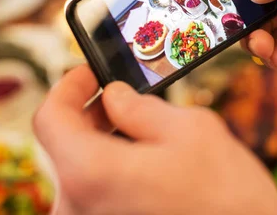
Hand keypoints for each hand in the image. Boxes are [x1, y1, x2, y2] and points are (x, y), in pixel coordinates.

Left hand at [34, 66, 276, 214]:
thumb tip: (115, 97)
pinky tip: (146, 163)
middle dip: (92, 114)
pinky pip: (96, 194)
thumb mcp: (191, 130)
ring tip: (143, 129)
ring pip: (81, 170)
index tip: (90, 74)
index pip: (49, 118)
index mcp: (90, 172)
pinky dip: (113, 170)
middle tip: (123, 97)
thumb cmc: (227, 198)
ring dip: (104, 142)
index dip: (67, 87)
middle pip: (64, 145)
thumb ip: (141, 108)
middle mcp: (77, 207)